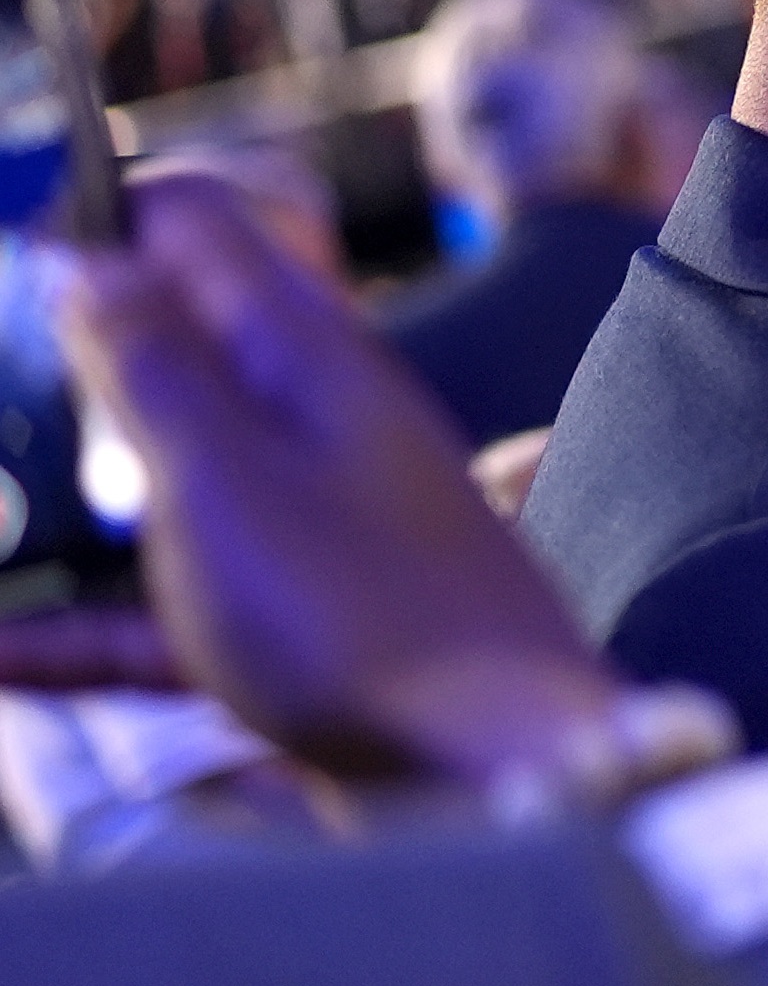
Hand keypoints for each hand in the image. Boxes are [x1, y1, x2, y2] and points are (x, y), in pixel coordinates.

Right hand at [0, 172, 620, 782]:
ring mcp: (315, 525)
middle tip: (3, 361)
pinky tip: (0, 657)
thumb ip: (152, 368)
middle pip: (182, 350)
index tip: (19, 239)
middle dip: (80, 350)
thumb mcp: (223, 477)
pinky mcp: (306, 624)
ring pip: (168, 481)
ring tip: (1, 525)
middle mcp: (320, 424)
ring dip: (72, 492)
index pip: (203, 230)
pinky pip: (172, 608)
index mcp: (310, 358)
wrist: (501, 768)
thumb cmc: (361, 615)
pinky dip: (84, 629)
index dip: (105, 218)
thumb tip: (94, 256)